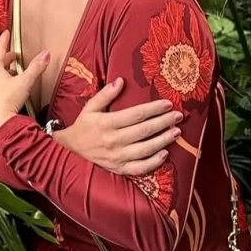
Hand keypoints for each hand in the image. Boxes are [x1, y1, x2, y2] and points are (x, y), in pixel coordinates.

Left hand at [0, 30, 49, 142]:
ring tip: (11, 74)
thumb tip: (46, 53)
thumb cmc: (8, 100)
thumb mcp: (25, 82)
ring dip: (2, 73)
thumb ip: (36, 67)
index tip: (6, 33)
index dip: (4, 41)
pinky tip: (3, 91)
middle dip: (6, 59)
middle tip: (15, 57)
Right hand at [52, 78, 180, 175]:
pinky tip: (165, 154)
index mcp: (107, 123)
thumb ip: (106, 94)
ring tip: (176, 132)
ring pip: (145, 149)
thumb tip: (121, 80)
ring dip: (163, 140)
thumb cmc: (84, 124)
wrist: (71, 148)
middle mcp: (113, 140)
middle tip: (179, 116)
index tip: (168, 103)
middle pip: (144, 131)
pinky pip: (139, 168)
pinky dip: (153, 162)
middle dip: (164, 122)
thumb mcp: (91, 106)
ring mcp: (117, 157)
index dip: (153, 109)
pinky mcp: (119, 169)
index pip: (136, 114)